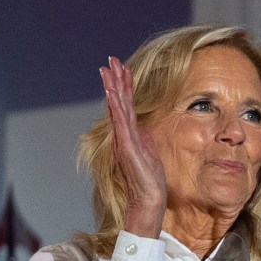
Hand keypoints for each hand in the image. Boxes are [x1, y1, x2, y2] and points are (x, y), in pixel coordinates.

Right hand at [100, 56, 167, 239]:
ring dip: (114, 87)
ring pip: (117, 108)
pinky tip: (113, 92)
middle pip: (118, 102)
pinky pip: (120, 122)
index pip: (125, 106)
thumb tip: (145, 128)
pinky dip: (116, 106)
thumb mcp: (150, 153)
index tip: (122, 69)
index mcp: (128, 135)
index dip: (124, 87)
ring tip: (109, 69)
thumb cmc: (149, 181)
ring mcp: (123, 140)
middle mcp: (122, 135)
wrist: (148, 200)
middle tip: (112, 60)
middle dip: (116, 80)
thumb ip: (145, 139)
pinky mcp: (126, 147)